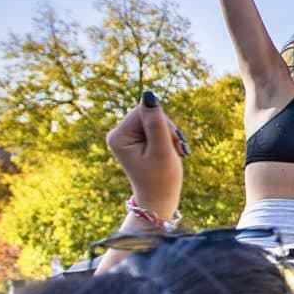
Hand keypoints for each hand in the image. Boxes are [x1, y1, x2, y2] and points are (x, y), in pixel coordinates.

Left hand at [105, 92, 185, 217]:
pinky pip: (154, 127)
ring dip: (169, 134)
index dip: (163, 123)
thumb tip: (148, 95)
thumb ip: (157, 123)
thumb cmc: (161, 178)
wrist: (159, 199)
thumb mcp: (162, 149)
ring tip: (175, 152)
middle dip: (167, 129)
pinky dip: (166, 137)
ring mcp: (125, 136)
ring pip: (154, 120)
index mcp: (118, 136)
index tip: (172, 144)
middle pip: (148, 114)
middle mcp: (117, 134)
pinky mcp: (134, 139)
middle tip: (176, 150)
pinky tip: (170, 151)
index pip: (144, 112)